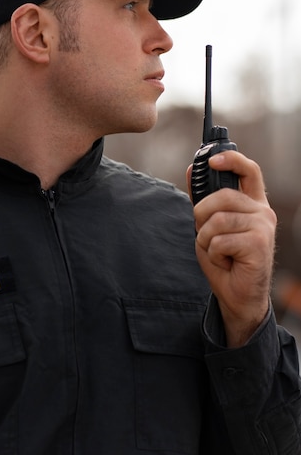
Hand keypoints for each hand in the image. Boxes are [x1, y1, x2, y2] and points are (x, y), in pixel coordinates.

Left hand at [187, 151, 276, 347]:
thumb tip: (191, 170)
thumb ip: (204, 199)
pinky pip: (220, 240)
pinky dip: (214, 253)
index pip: (249, 170)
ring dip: (207, 239)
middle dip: (202, 215)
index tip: (211, 160)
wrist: (237, 295)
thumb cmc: (225, 259)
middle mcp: (262, 212)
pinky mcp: (259, 244)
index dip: (231, 159)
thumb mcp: (209, 224)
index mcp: (253, 204)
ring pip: (218, 220)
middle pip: (223, 196)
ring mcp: (263, 227)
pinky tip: (225, 261)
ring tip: (217, 251)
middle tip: (205, 234)